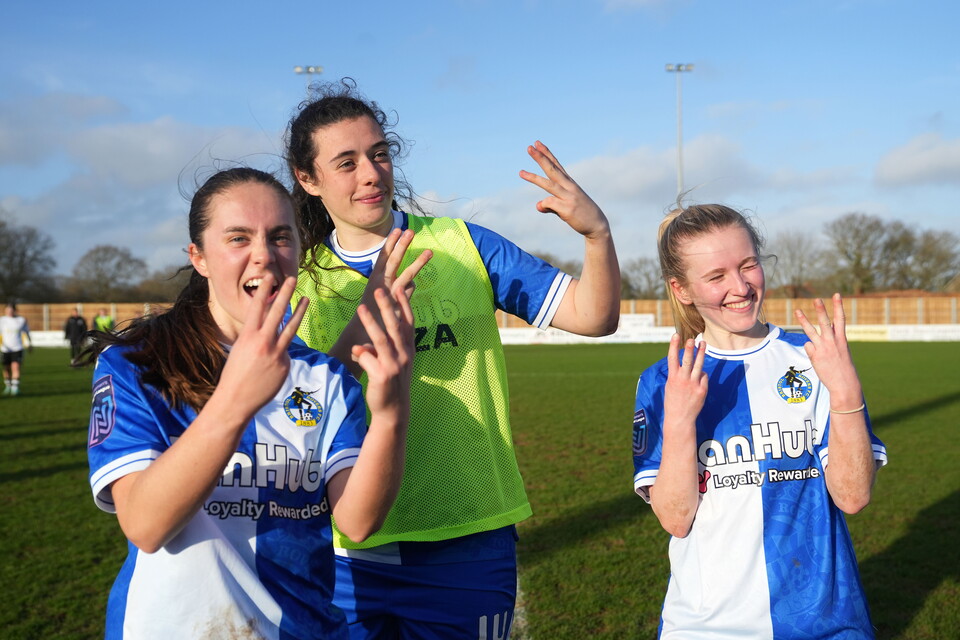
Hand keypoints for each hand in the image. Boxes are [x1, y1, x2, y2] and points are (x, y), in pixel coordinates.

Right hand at [217, 274, 307, 418]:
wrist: (235, 400)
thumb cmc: (234, 375)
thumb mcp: (240, 350)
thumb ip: (256, 337)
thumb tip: (271, 329)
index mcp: (247, 336)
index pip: (257, 307)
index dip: (265, 291)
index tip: (270, 277)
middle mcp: (263, 342)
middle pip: (277, 312)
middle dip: (285, 294)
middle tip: (292, 279)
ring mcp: (276, 354)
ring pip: (291, 328)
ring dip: (299, 311)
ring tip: (306, 299)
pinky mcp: (285, 365)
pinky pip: (286, 353)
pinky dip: (281, 354)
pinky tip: (270, 366)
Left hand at [351, 287, 413, 421]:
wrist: (394, 410)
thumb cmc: (391, 382)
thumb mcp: (390, 363)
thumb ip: (377, 351)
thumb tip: (360, 346)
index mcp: (408, 349)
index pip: (408, 323)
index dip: (405, 306)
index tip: (400, 288)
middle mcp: (404, 355)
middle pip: (394, 326)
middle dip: (387, 307)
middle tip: (380, 290)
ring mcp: (394, 365)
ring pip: (380, 339)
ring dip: (370, 322)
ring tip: (361, 307)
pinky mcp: (382, 375)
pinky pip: (368, 358)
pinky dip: (361, 353)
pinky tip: (357, 351)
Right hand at [364, 228, 432, 304]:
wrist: (364, 331)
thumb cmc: (375, 311)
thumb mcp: (383, 294)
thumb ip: (398, 286)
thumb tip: (413, 282)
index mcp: (375, 277)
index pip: (383, 256)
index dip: (390, 243)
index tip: (397, 229)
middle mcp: (381, 282)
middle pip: (393, 260)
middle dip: (402, 245)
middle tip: (410, 231)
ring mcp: (389, 292)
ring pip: (406, 274)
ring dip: (418, 262)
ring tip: (430, 252)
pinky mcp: (396, 303)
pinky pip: (410, 290)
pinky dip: (412, 286)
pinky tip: (412, 286)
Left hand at [519, 140, 609, 239]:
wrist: (597, 226)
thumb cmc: (580, 214)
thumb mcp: (564, 207)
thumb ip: (550, 205)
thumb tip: (538, 205)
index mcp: (569, 183)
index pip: (556, 165)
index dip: (546, 154)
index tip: (537, 143)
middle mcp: (569, 187)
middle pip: (552, 169)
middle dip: (540, 158)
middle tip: (529, 147)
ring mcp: (569, 197)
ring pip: (549, 184)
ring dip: (534, 177)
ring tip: (520, 172)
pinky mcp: (567, 208)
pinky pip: (550, 203)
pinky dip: (543, 204)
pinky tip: (542, 207)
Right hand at [663, 335, 707, 426]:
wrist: (680, 418)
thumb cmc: (673, 402)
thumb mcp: (670, 386)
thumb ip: (677, 375)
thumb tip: (686, 366)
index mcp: (672, 378)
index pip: (672, 358)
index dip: (673, 345)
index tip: (676, 335)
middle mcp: (682, 379)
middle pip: (687, 360)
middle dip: (690, 348)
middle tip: (693, 338)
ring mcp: (693, 384)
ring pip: (699, 365)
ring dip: (701, 353)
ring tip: (703, 344)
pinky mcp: (702, 389)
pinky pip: (704, 377)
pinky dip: (702, 377)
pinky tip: (698, 383)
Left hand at [794, 294, 862, 407]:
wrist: (845, 385)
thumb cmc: (843, 368)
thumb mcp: (841, 352)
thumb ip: (830, 342)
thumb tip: (811, 340)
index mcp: (842, 339)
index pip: (841, 319)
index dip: (838, 306)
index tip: (836, 294)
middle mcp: (833, 342)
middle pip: (825, 322)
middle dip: (821, 310)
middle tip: (817, 299)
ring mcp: (823, 348)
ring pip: (811, 331)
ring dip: (803, 320)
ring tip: (797, 310)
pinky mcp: (815, 356)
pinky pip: (808, 347)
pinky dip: (811, 351)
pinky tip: (818, 359)